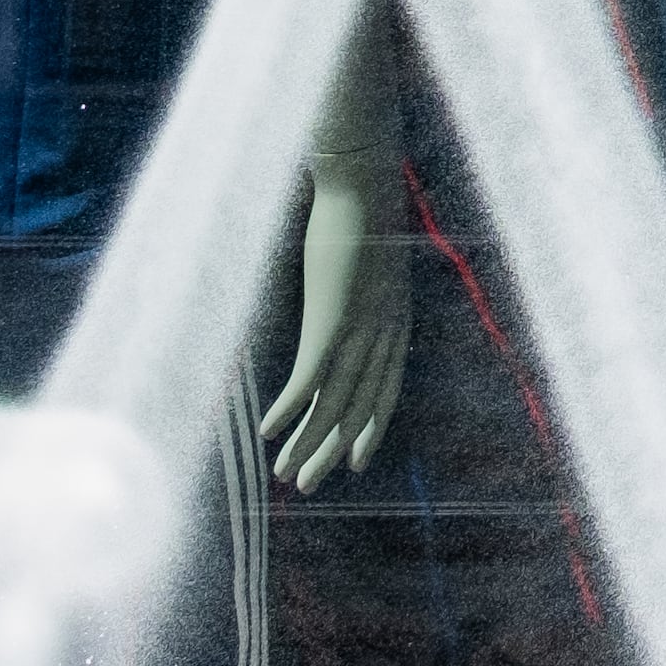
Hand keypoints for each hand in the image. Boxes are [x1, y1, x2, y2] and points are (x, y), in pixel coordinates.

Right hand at [260, 177, 410, 487]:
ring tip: (281, 474)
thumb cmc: (363, 214)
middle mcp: (383, 334)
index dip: (370, 430)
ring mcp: (360, 329)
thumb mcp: (369, 262)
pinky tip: (269, 432)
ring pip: (333, 403)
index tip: (355, 462)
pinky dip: (291, 409)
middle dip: (332, 450)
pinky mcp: (333, 320)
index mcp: (396, 322)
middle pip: (358, 408)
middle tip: (308, 484)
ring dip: (306, 443)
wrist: (364, 182)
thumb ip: (362, 289)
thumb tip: (349, 297)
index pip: (386, 392)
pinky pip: (310, 378)